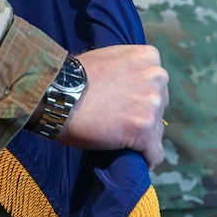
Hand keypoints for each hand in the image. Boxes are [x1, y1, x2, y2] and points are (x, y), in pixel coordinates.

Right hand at [55, 43, 168, 166]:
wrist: (56, 95)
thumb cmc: (74, 78)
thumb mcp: (109, 58)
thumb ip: (130, 69)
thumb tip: (136, 87)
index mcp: (149, 57)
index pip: (156, 85)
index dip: (139, 98)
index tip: (123, 106)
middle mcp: (157, 77)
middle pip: (159, 108)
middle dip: (142, 117)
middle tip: (118, 122)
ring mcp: (152, 104)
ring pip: (156, 132)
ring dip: (140, 138)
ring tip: (117, 138)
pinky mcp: (144, 130)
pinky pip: (154, 154)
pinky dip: (145, 159)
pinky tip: (134, 158)